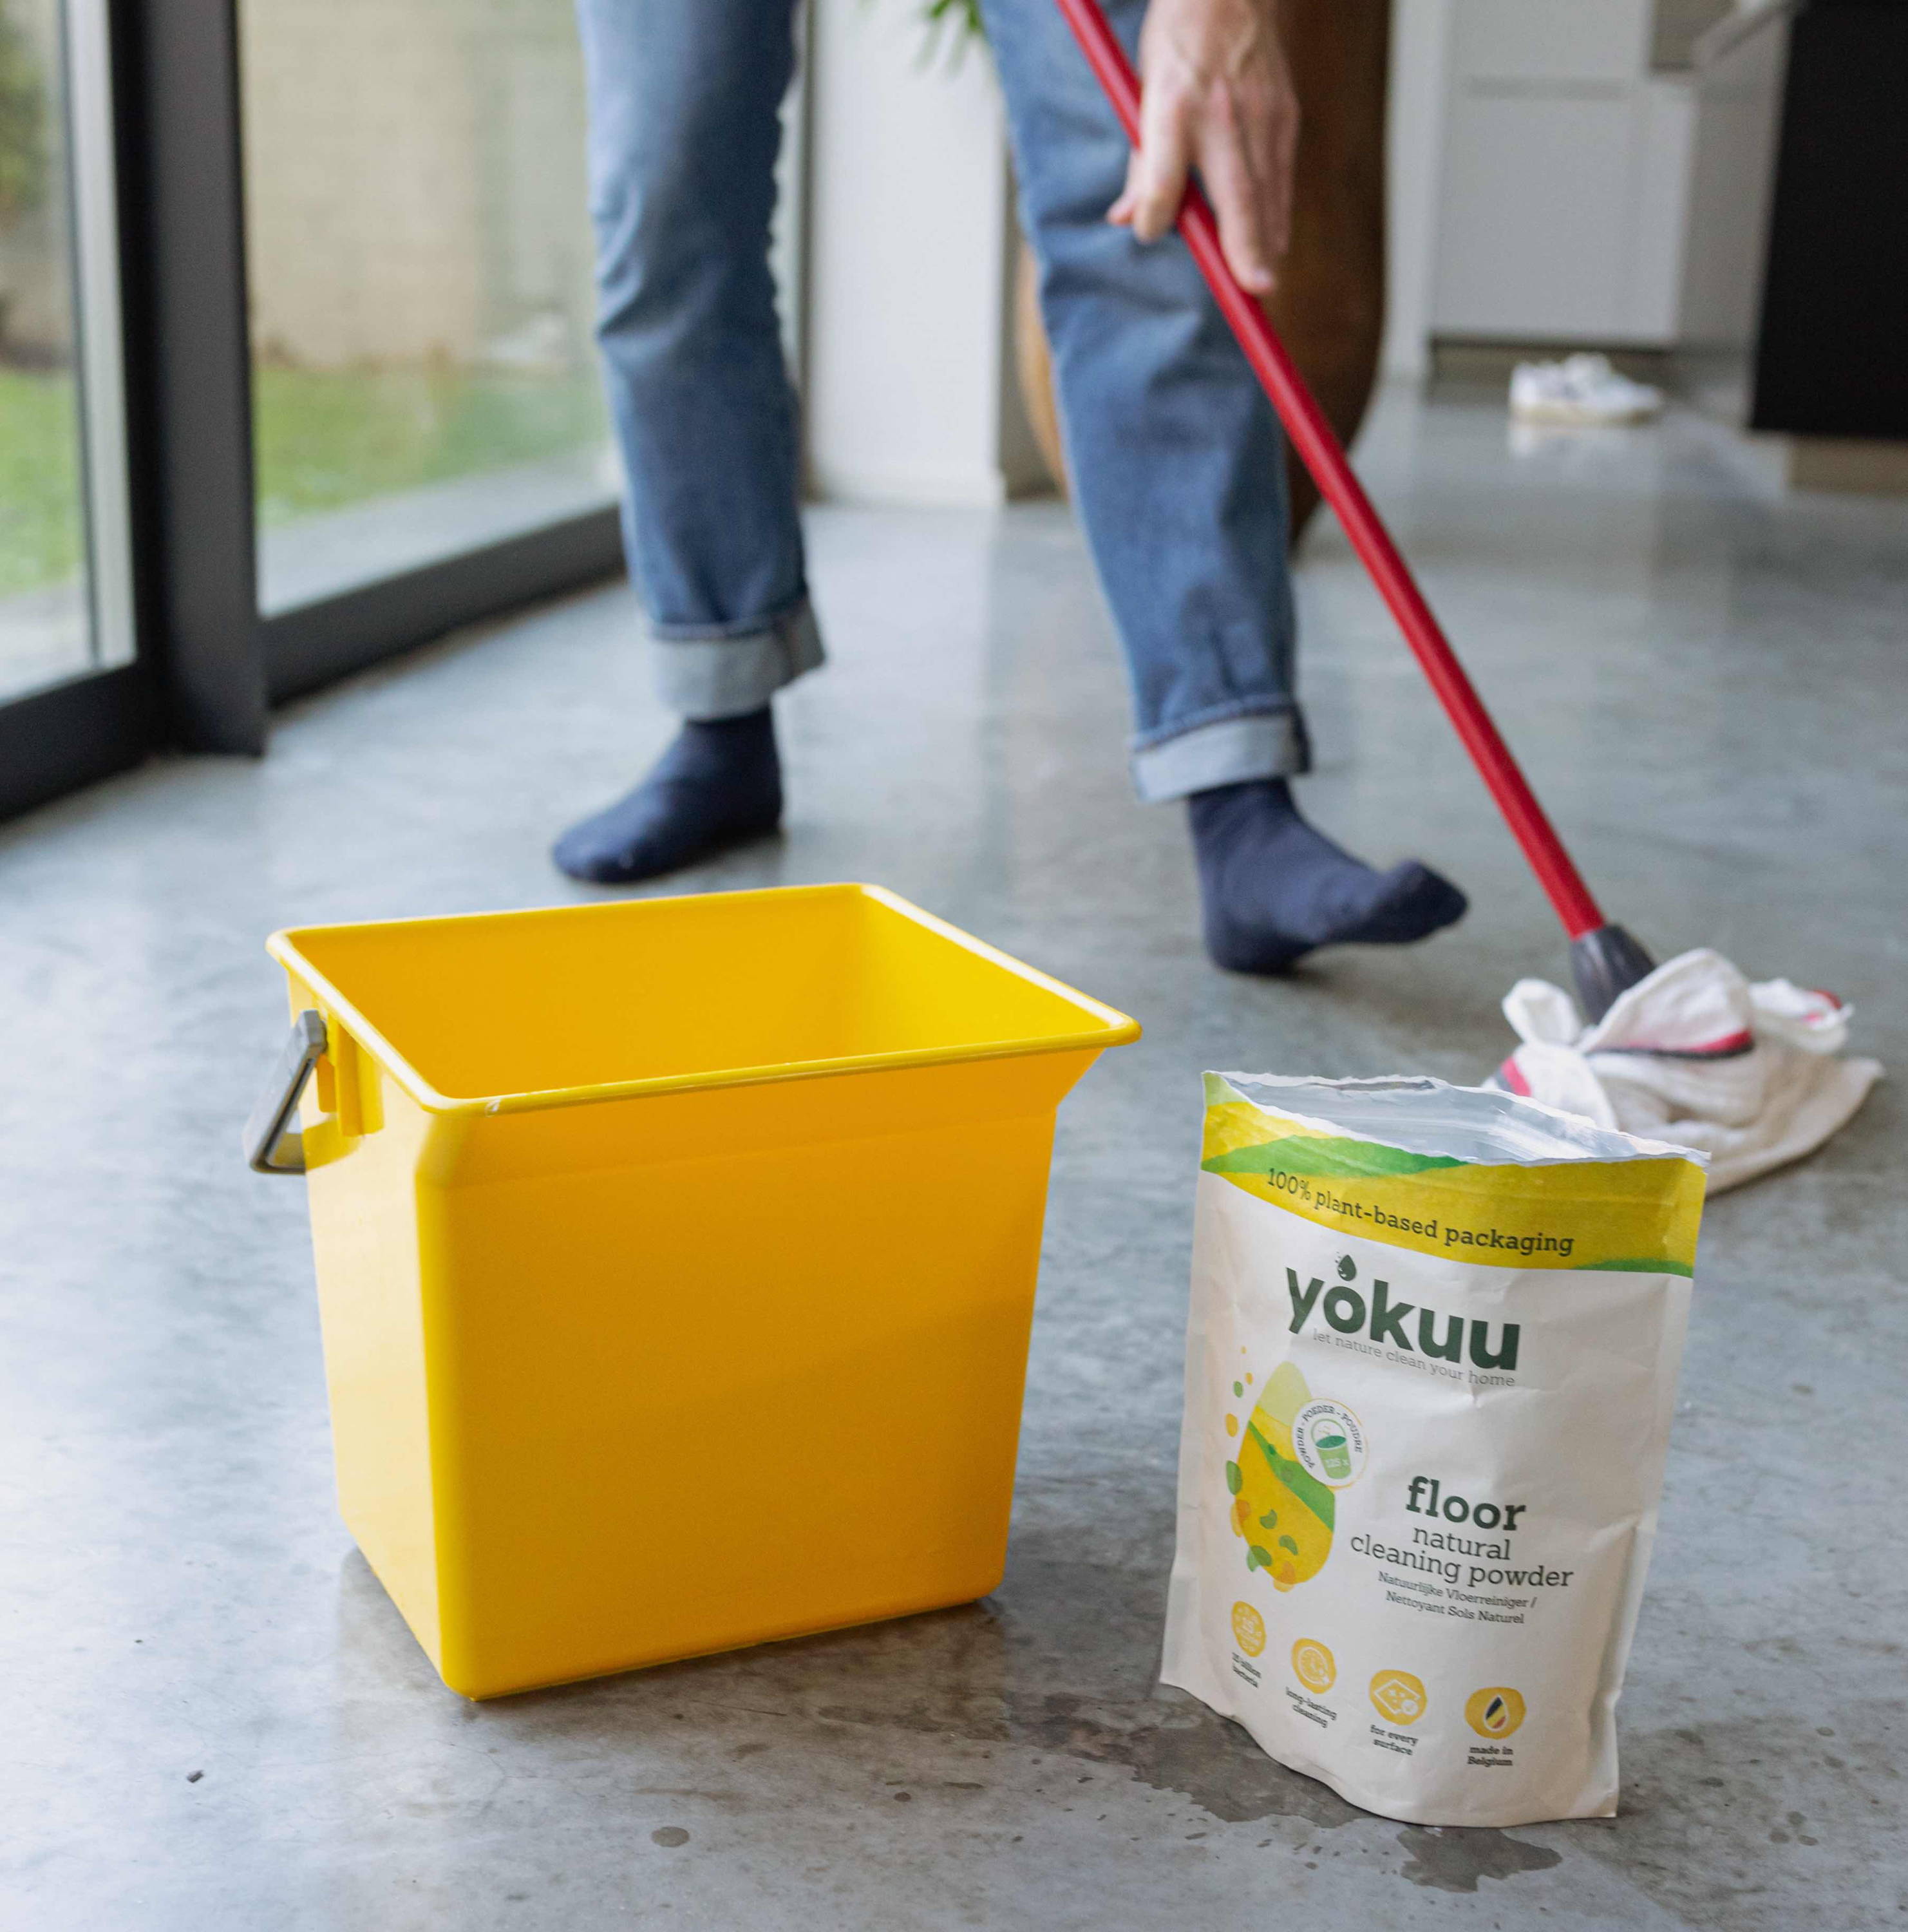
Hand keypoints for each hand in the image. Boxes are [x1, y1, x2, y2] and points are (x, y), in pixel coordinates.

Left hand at [1106, 0, 1297, 293]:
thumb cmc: (1177, 47)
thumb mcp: (1142, 95)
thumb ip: (1141, 164)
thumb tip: (1128, 222)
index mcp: (1172, 105)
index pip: (1163, 171)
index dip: (1157, 207)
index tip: (1150, 231)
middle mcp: (1220, 112)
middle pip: (1236, 190)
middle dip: (1247, 244)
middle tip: (1255, 288)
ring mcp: (1261, 113)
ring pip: (1267, 190)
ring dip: (1267, 241)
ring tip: (1263, 284)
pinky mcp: (1285, 115)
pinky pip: (1281, 178)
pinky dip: (1277, 216)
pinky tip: (1273, 246)